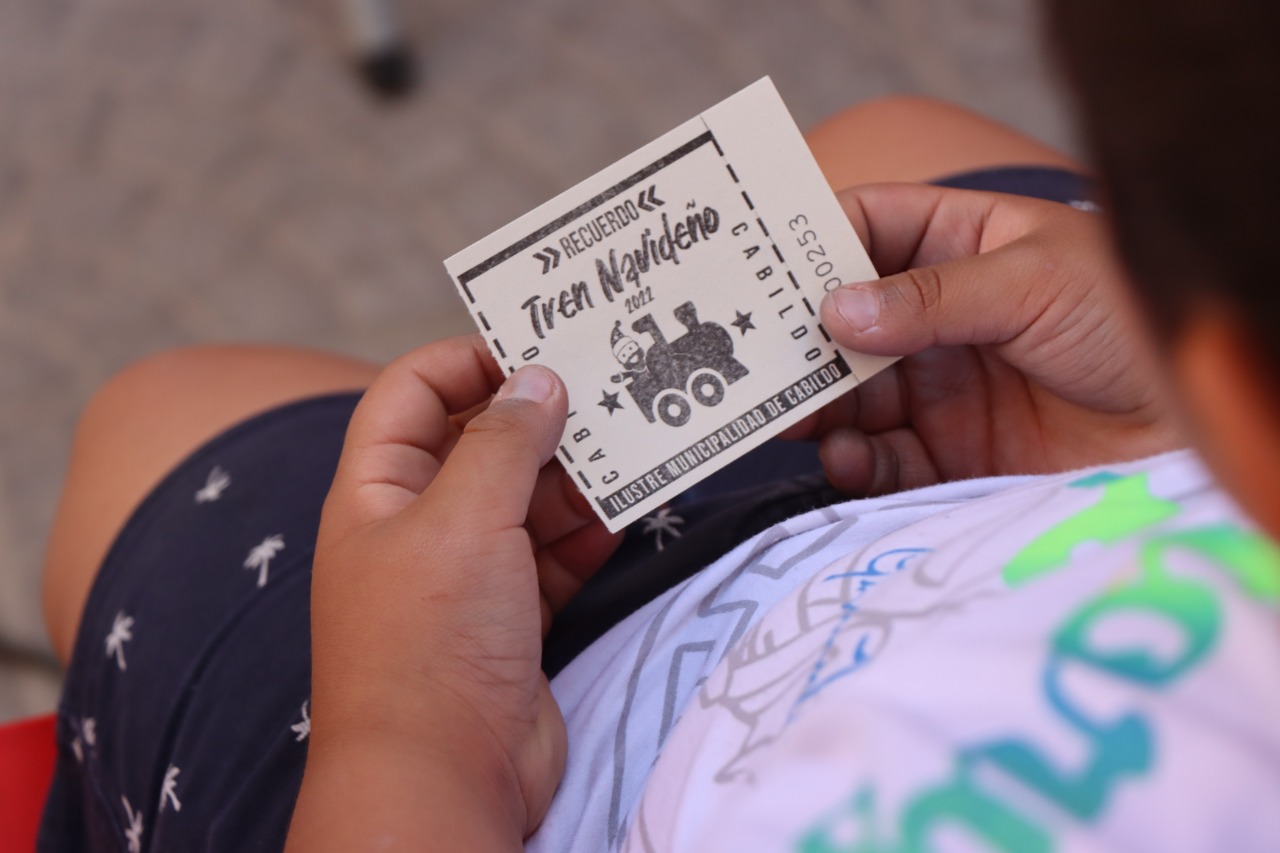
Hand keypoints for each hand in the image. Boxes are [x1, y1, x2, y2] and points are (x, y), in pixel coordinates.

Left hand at [287, 336, 619, 850]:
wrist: (440, 780)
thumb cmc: (429, 641)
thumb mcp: (464, 520)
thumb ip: (505, 442)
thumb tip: (540, 378)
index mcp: (376, 491)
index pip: (411, 393)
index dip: (467, 360)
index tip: (537, 348)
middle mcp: (417, 527)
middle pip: (478, 443)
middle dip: (538, 417)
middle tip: (608, 388)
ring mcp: (466, 576)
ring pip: (525, 501)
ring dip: (575, 477)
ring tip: (633, 445)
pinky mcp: (511, 619)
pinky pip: (553, 557)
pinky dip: (588, 535)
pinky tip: (630, 513)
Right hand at [787, 183, 1185, 494]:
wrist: (1199, 421)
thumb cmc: (1133, 320)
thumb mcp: (1036, 281)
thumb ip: (933, 297)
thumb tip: (834, 311)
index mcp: (960, 246)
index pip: (867, 229)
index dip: (811, 243)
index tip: (757, 271)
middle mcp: (938, 318)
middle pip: (842, 325)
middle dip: (800, 344)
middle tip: (755, 367)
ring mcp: (941, 389)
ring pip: (851, 397)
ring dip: (817, 409)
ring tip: (794, 421)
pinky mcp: (952, 457)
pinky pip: (884, 462)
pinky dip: (856, 465)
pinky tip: (847, 460)